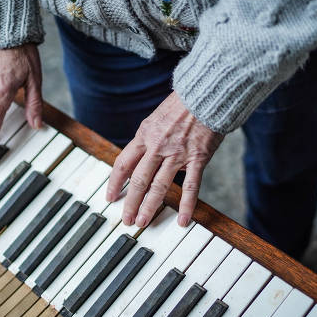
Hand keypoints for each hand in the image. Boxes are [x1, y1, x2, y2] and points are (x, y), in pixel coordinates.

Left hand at [106, 91, 223, 227]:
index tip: (110, 197)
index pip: (123, 163)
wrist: (206, 94)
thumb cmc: (183, 104)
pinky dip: (186, 206)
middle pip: (138, 180)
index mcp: (144, 135)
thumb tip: (139, 159)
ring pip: (159, 186)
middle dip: (130, 202)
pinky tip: (182, 220)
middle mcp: (157, 146)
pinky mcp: (197, 158)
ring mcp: (177, 154)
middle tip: (126, 219)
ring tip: (143, 222)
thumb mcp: (156, 118)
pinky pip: (190, 187)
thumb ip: (147, 139)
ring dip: (150, 207)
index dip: (115, 182)